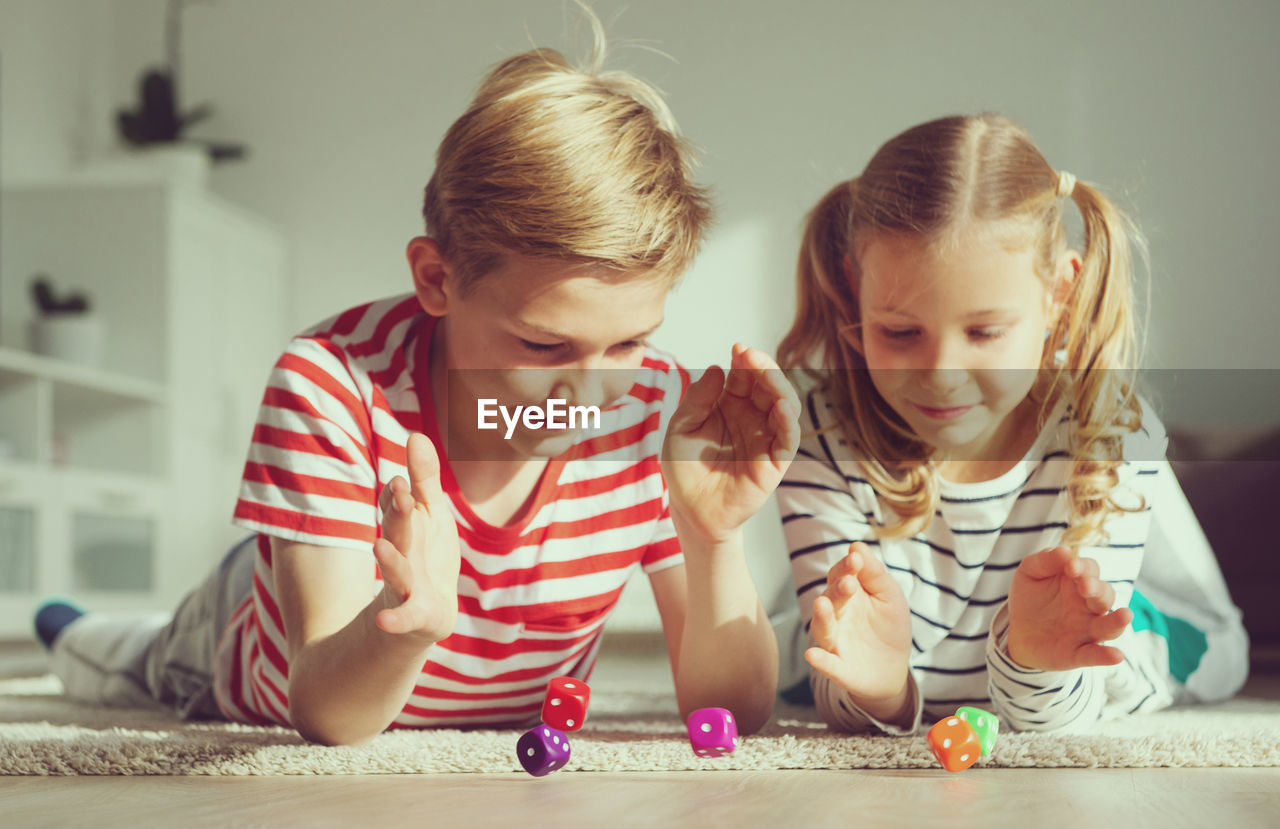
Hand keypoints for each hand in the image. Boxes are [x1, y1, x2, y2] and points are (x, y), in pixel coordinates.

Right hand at [371, 432, 460, 642]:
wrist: (424, 615)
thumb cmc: (427, 555)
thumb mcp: (430, 514)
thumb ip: (423, 479)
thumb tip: (416, 435)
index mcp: (405, 528)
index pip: (398, 508)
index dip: (399, 495)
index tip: (402, 480)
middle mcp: (401, 554)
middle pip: (399, 532)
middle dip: (398, 513)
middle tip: (399, 492)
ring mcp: (406, 585)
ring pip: (397, 570)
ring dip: (390, 559)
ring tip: (380, 547)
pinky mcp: (416, 614)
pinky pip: (405, 616)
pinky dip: (395, 619)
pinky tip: (385, 621)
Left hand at [660, 343, 800, 544]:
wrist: (691, 510)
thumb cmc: (684, 470)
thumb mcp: (681, 429)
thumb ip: (697, 400)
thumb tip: (717, 369)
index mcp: (730, 406)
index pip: (746, 376)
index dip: (745, 361)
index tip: (738, 349)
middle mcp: (752, 418)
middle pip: (768, 385)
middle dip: (764, 367)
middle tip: (751, 356)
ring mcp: (765, 439)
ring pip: (785, 406)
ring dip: (780, 387)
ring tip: (767, 375)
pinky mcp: (775, 462)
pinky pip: (789, 438)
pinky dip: (789, 421)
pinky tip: (780, 406)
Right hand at [804, 542, 912, 705]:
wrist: (893, 668)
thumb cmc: (889, 626)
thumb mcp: (889, 596)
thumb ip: (875, 574)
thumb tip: (857, 545)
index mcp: (848, 594)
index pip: (841, 575)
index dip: (847, 568)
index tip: (856, 559)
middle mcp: (836, 615)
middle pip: (831, 598)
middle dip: (838, 590)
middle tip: (849, 583)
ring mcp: (835, 640)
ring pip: (823, 628)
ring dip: (822, 617)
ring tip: (822, 605)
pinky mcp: (838, 667)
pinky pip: (827, 663)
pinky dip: (820, 661)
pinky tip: (813, 655)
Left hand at [1006, 546, 1132, 670]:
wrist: (1017, 631)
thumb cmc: (1030, 597)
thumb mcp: (1030, 573)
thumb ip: (1045, 560)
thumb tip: (1065, 551)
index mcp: (1079, 581)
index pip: (1090, 570)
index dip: (1083, 568)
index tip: (1070, 567)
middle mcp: (1089, 606)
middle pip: (1104, 596)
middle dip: (1097, 590)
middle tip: (1085, 586)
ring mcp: (1087, 630)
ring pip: (1108, 626)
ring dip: (1117, 621)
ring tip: (1125, 615)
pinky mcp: (1078, 653)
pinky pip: (1094, 655)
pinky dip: (1106, 656)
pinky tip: (1117, 655)